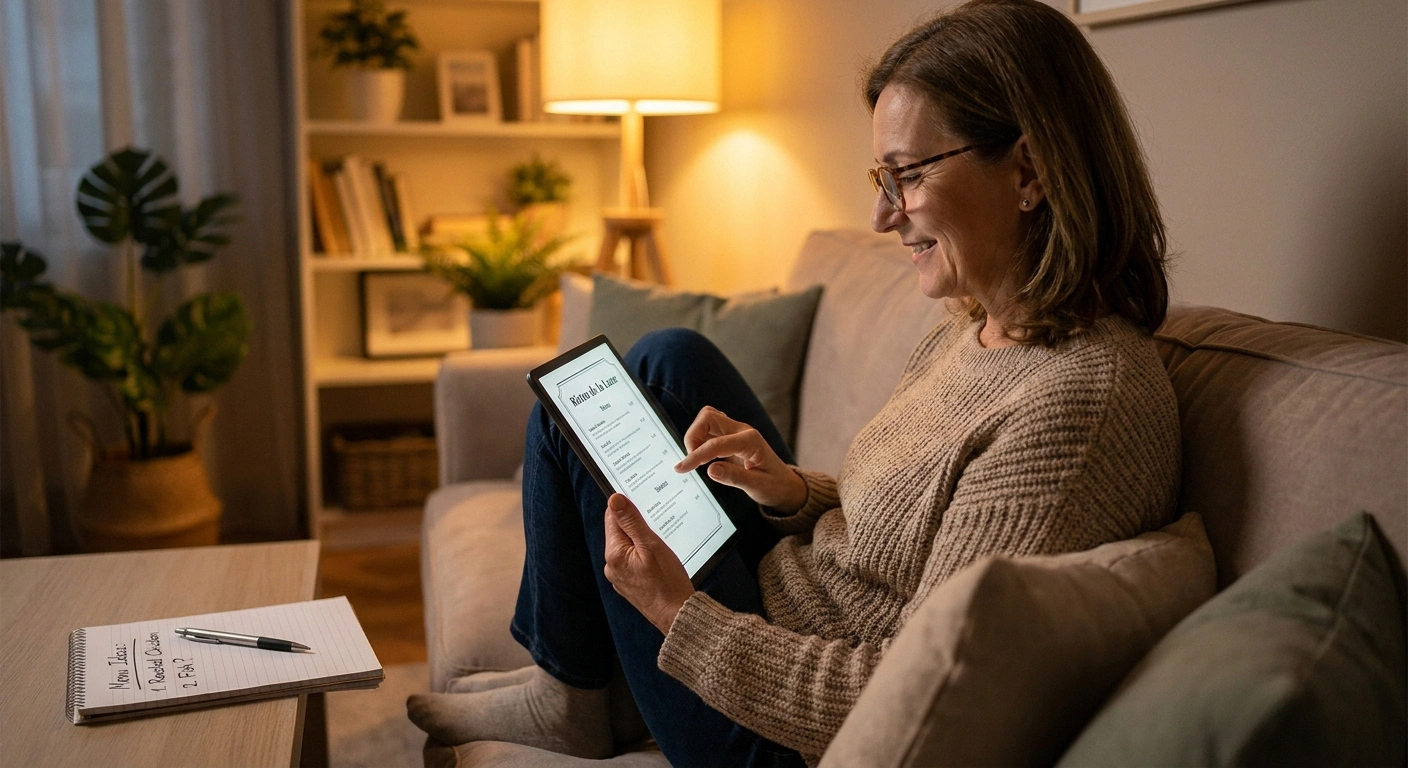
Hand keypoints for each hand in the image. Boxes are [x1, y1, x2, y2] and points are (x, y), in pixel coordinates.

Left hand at [602, 493, 695, 634]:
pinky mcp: (629, 584)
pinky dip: (644, 557)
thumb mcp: (652, 545)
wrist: (676, 615)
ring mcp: (619, 577)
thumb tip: (614, 499)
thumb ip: (632, 521)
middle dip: (637, 528)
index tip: (645, 509)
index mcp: (614, 554)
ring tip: (659, 550)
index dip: (628, 509)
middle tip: (657, 532)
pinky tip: (658, 563)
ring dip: (641, 543)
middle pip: (619, 532)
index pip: (613, 518)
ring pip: (628, 547)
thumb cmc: (668, 582)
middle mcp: (611, 566)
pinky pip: (633, 562)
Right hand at [675, 406, 807, 511]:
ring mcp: (736, 432)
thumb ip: (734, 478)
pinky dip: (699, 440)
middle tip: (691, 461)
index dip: (695, 455)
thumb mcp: (757, 487)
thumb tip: (710, 470)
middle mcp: (742, 431)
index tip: (681, 469)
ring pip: (706, 419)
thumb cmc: (774, 486)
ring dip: (695, 436)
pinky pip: (709, 429)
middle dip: (693, 436)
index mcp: (751, 441)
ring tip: (695, 460)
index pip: (715, 443)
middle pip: (708, 417)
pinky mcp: (730, 437)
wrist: (785, 485)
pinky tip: (701, 458)